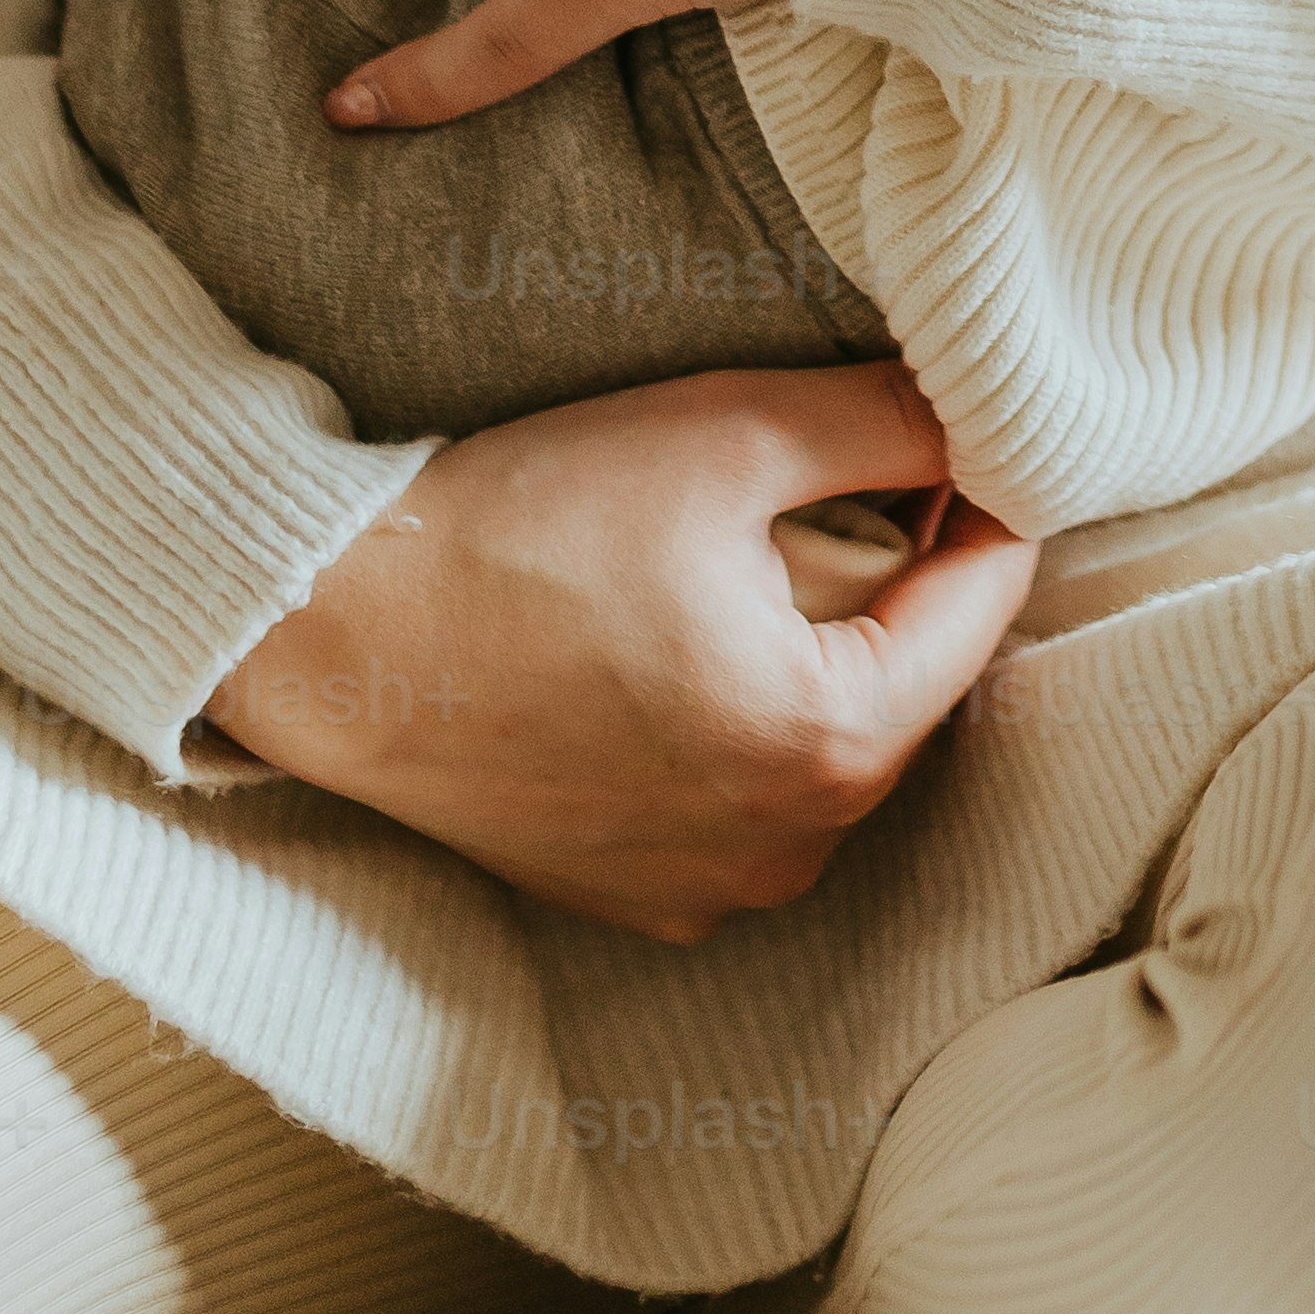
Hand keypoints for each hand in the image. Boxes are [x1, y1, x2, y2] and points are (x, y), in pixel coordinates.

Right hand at [203, 367, 1036, 937]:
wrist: (330, 631)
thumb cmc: (524, 527)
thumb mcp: (729, 433)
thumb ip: (886, 423)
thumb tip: (984, 415)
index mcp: (832, 746)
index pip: (984, 599)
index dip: (980, 497)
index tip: (955, 430)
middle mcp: (786, 851)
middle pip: (912, 681)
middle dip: (902, 579)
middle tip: (853, 479)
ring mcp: (707, 893)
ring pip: (831, 743)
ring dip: (823, 653)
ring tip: (751, 559)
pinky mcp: (634, 898)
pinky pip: (745, 800)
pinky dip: (742, 722)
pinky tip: (675, 645)